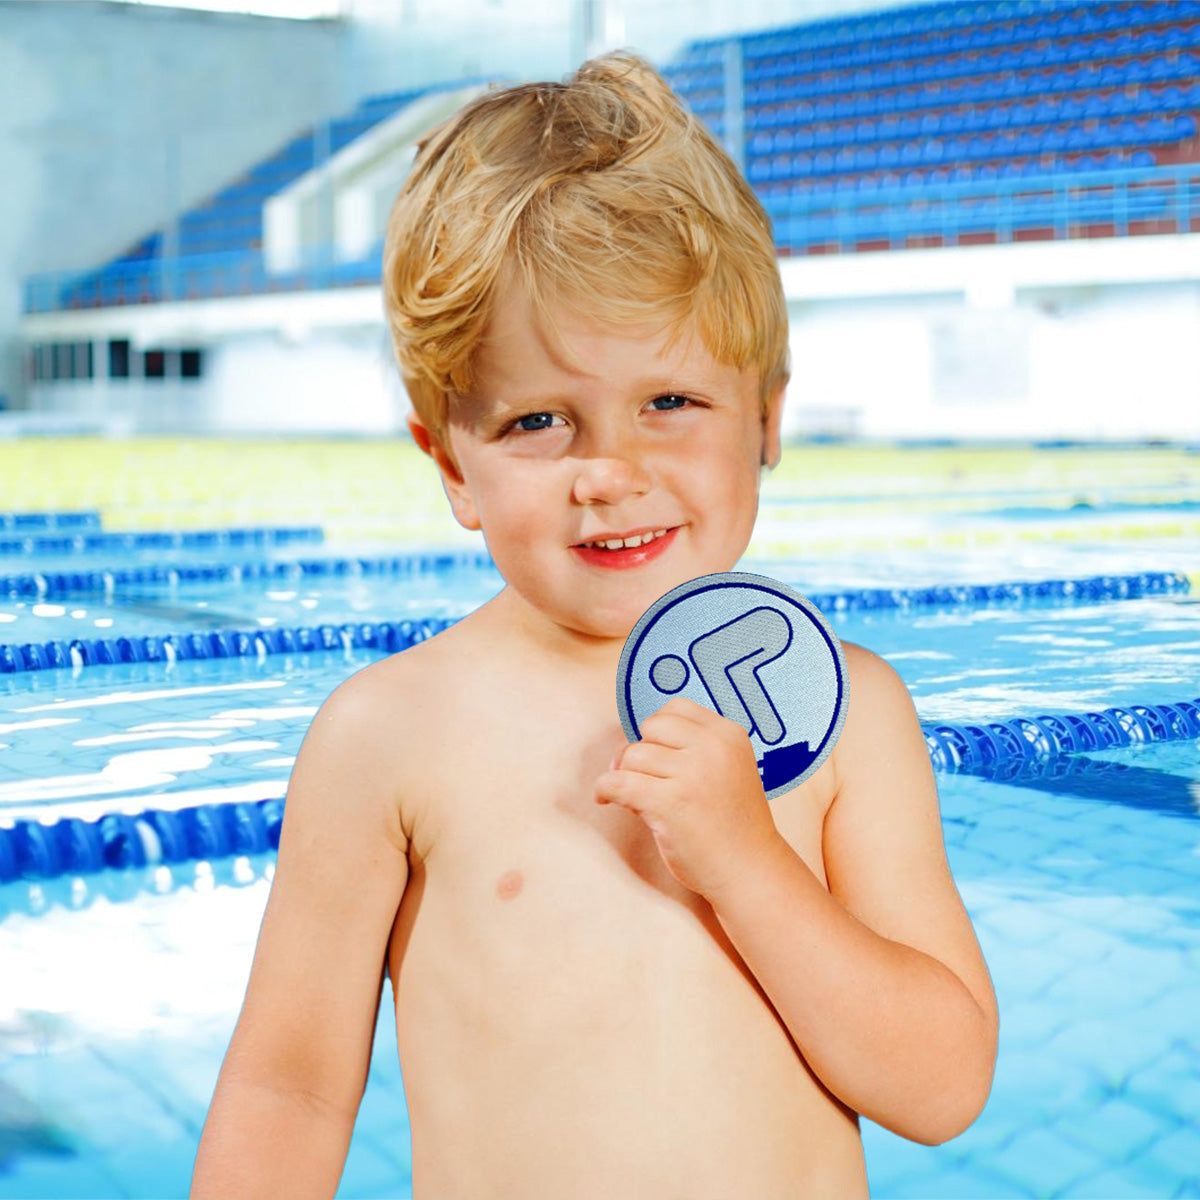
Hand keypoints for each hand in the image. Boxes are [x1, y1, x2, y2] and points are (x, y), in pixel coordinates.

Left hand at [595, 696, 783, 900]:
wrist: (750, 871)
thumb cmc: (732, 824)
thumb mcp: (728, 769)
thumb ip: (691, 749)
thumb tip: (626, 747)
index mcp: (728, 734)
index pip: (676, 708)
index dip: (659, 731)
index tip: (658, 755)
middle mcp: (712, 748)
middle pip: (650, 728)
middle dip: (643, 752)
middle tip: (646, 779)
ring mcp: (692, 774)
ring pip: (632, 756)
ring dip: (628, 777)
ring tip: (643, 800)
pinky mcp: (669, 803)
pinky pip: (618, 783)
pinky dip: (604, 790)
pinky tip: (606, 799)